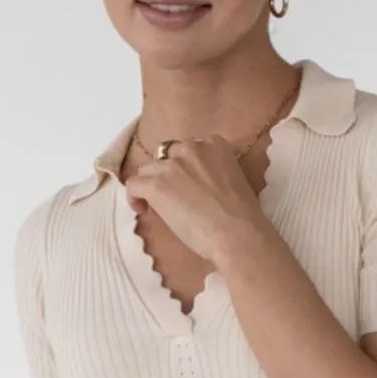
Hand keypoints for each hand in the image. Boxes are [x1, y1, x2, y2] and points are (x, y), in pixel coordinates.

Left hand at [123, 134, 272, 269]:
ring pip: (148, 170)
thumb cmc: (243, 216)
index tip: (188, 184)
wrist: (238, 233)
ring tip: (160, 206)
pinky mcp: (156, 184)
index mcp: (214, 144)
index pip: (187, 149)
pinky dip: (134, 197)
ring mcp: (171, 165)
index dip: (184, 167)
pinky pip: (133, 184)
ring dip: (152, 185)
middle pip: (166, 157)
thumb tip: (198, 186)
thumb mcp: (234, 180)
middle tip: (175, 196)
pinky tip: (142, 209)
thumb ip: (214, 172)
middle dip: (168, 175)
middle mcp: (191, 147)